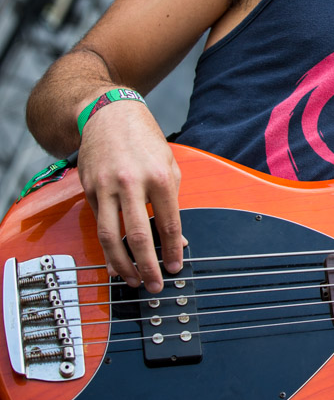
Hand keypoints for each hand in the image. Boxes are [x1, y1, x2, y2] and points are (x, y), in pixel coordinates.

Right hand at [76, 102, 183, 292]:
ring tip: (132, 280)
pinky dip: (107, 247)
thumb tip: (177, 239)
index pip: (169, 223)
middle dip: (148, 266)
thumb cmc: (145, 141)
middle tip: (155, 284)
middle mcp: (132, 183)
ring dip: (121, 264)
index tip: (176, 267)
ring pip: (111, 237)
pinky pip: (99, 225)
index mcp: (160, 177)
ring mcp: (107, 188)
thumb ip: (173, 202)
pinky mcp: (89, 190)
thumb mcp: (170, 165)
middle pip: (139, 235)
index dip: (173, 250)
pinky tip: (115, 260)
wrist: (110, 115)